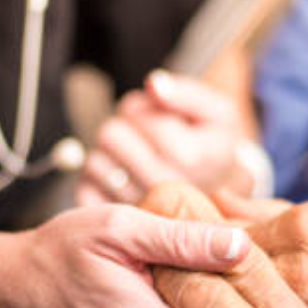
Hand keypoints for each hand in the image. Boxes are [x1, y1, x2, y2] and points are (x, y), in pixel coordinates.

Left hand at [76, 71, 251, 205]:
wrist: (222, 201)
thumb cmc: (215, 150)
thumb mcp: (217, 114)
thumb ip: (186, 94)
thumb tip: (154, 85)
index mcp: (188, 156)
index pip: (137, 115)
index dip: (143, 107)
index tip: (159, 116)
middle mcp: (162, 187)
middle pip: (110, 135)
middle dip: (123, 127)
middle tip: (143, 135)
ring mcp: (139, 209)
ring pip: (94, 162)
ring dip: (109, 154)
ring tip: (135, 157)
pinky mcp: (119, 223)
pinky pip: (86, 190)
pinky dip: (97, 179)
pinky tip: (123, 178)